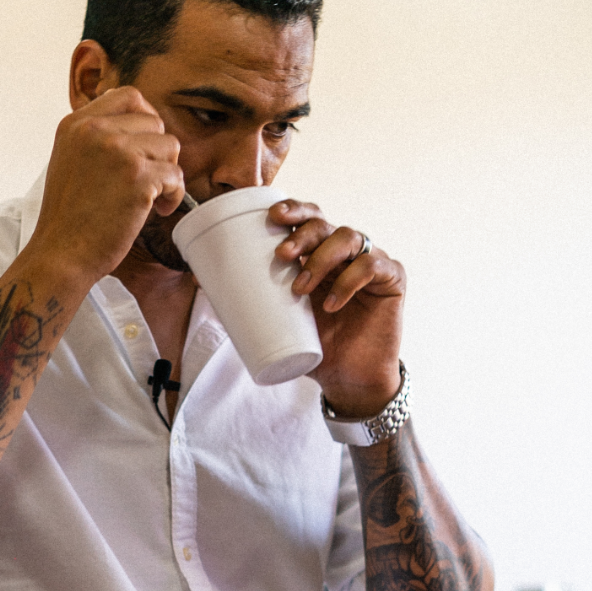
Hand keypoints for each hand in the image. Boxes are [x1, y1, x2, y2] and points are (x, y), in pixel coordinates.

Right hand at [27, 87, 187, 283]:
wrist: (61, 253)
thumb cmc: (68, 216)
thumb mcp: (70, 160)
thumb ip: (96, 138)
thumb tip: (139, 126)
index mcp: (76, 124)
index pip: (128, 96)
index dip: (146, 116)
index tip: (146, 143)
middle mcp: (95, 131)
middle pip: (154, 121)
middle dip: (157, 151)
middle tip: (147, 179)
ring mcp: (118, 152)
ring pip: (170, 146)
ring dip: (166, 173)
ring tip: (150, 197)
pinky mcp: (138, 178)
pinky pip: (176, 176)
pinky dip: (173, 196)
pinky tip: (156, 210)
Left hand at [270, 200, 404, 417]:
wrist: (349, 380)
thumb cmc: (316, 348)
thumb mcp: (281, 319)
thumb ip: (254, 298)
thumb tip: (199, 282)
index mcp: (319, 254)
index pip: (308, 219)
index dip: (293, 210)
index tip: (272, 216)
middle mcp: (345, 253)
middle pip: (326, 223)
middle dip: (302, 232)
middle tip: (282, 254)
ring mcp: (371, 262)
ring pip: (349, 237)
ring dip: (322, 257)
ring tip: (301, 287)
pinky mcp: (392, 278)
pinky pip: (372, 265)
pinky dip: (350, 280)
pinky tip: (332, 301)